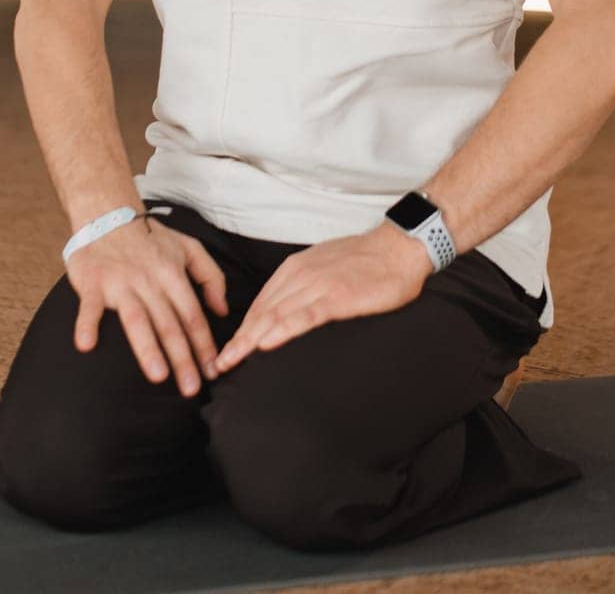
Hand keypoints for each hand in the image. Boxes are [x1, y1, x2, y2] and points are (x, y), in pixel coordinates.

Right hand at [66, 215, 228, 397]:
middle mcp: (149, 280)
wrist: (108, 215)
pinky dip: (87, 324)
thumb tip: (223, 310)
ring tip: (158, 375)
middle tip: (192, 389)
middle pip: (169, 324)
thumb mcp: (189, 248)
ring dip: (147, 348)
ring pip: (137, 319)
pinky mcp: (93, 282)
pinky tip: (86, 345)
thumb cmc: (151, 238)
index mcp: (173, 274)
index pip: (192, 315)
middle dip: (183, 358)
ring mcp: (121, 282)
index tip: (213, 372)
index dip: (204, 344)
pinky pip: (90, 306)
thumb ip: (211, 276)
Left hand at [214, 222, 431, 372]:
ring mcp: (318, 286)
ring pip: (276, 315)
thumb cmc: (365, 262)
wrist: (398, 248)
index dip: (241, 329)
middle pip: (261, 312)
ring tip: (231, 361)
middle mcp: (300, 275)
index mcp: (295, 269)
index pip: (261, 303)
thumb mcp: (325, 267)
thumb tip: (285, 310)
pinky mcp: (338, 297)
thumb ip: (304, 286)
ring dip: (250, 340)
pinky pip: (305, 316)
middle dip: (237, 339)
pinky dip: (283, 329)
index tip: (225, 352)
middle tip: (216, 365)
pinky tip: (267, 342)